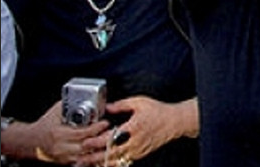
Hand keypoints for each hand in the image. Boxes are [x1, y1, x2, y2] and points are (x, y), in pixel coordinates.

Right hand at [5, 100, 108, 164]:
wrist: (32, 140)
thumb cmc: (46, 124)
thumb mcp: (56, 111)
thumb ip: (70, 104)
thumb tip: (85, 97)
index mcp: (58, 133)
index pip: (81, 133)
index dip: (95, 128)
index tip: (105, 122)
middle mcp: (61, 147)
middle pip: (86, 146)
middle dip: (102, 140)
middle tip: (113, 133)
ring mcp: (64, 156)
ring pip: (86, 156)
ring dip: (101, 150)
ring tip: (112, 142)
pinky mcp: (67, 161)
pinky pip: (83, 161)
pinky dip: (93, 157)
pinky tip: (102, 152)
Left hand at [79, 95, 194, 165]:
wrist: (175, 122)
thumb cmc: (159, 111)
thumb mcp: (140, 102)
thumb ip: (122, 104)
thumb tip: (107, 107)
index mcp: (134, 127)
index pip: (112, 138)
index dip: (97, 141)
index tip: (86, 141)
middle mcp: (135, 141)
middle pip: (110, 154)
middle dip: (94, 157)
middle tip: (80, 156)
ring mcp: (137, 150)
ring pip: (116, 161)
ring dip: (100, 162)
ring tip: (87, 162)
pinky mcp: (139, 155)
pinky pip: (122, 162)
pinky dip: (111, 164)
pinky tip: (101, 163)